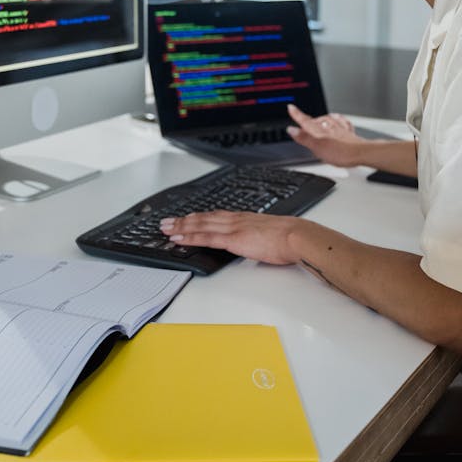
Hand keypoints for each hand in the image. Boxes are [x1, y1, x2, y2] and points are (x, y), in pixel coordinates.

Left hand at [159, 210, 305, 265]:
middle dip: (182, 220)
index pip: (215, 216)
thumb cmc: (290, 238)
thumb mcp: (270, 236)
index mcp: (245, 219)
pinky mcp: (233, 239)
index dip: (198, 217)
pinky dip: (189, 237)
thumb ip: (258, 239)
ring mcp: (233, 228)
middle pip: (203, 218)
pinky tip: (177, 238)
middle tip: (165, 221)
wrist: (297, 236)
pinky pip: (205, 237)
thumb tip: (257, 245)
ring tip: (165, 228)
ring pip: (200, 225)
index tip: (186, 218)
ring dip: (180, 226)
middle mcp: (235, 220)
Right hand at [286, 103, 368, 167]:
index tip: (291, 107)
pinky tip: (338, 120)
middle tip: (302, 117)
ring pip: (329, 120)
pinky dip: (338, 120)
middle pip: (316, 120)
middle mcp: (330, 127)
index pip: (306, 121)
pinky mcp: (349, 134)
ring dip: (322, 118)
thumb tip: (292, 129)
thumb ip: (304, 138)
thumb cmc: (341, 152)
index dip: (297, 115)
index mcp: (321, 131)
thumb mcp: (317, 148)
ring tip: (318, 118)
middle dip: (309, 119)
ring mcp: (340, 130)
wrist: (362, 153)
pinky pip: (342, 123)